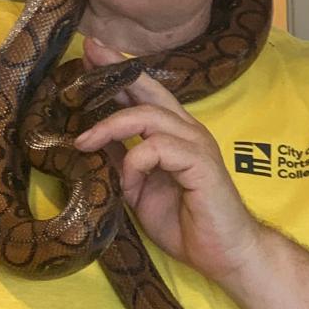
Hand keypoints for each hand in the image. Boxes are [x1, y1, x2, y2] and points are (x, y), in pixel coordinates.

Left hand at [70, 40, 262, 284]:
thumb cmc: (187, 224)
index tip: (92, 56)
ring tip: (83, 142)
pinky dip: (135, 162)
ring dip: (111, 126)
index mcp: (174, 134)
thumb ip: (123, 164)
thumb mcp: (140, 190)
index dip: (119, 74)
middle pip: (149, 89)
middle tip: (89, 55)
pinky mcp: (201, 164)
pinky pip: (158, 148)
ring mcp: (196, 145)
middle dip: (116, 71)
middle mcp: (187, 131)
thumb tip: (94, 144)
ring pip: (149, 116)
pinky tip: (129, 183)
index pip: (145, 94)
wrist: (224, 254)